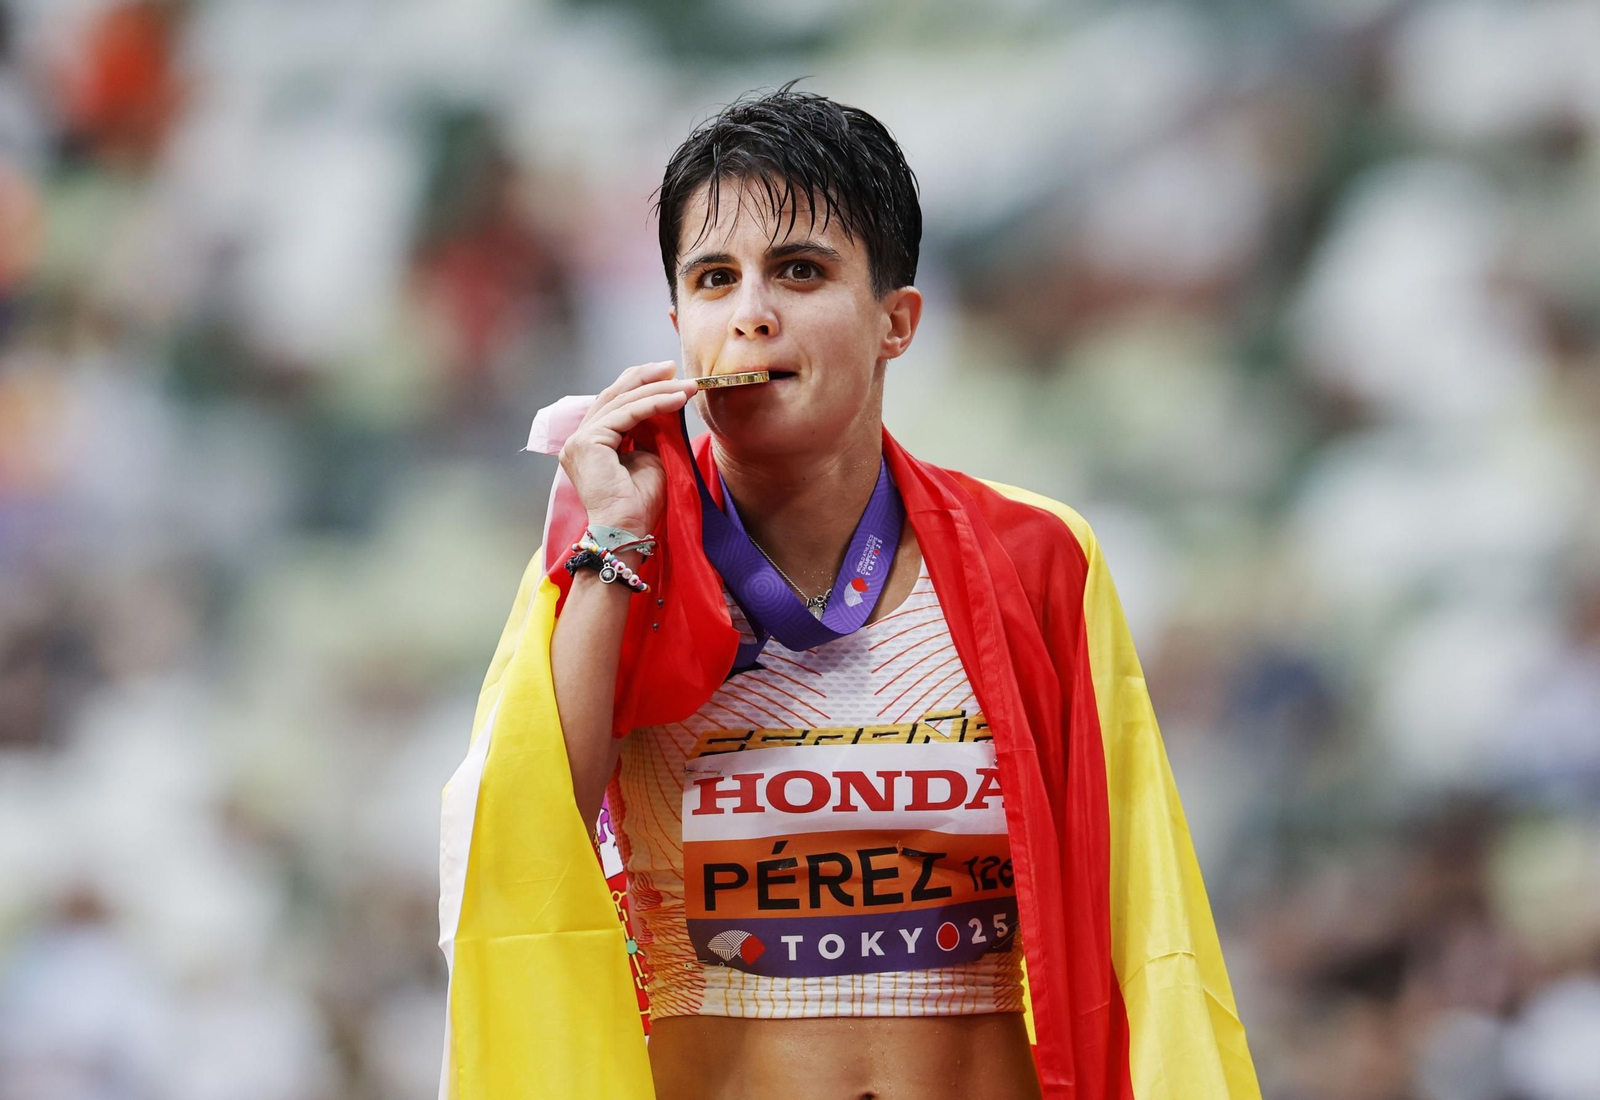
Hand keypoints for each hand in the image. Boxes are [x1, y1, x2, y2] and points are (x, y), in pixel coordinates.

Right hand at [557, 361, 697, 535]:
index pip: (613, 404)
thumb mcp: (649, 457)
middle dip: (645, 378)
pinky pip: (626, 414)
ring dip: (656, 389)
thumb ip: (649, 432)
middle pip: (613, 396)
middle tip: (673, 367)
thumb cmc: (639, 504)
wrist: (627, 530)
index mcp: (590, 443)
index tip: (669, 376)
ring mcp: (580, 440)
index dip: (639, 386)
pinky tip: (677, 399)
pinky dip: (654, 404)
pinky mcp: (588, 442)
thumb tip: (663, 406)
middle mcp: (579, 439)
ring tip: (685, 384)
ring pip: (622, 402)